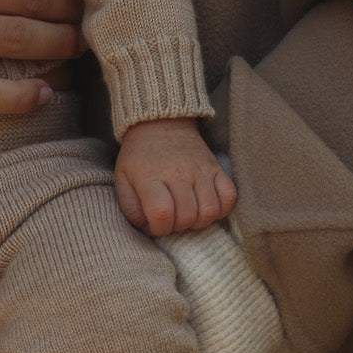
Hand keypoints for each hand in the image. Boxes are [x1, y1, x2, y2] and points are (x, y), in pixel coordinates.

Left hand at [114, 118, 236, 235]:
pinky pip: (229, 197)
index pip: (161, 213)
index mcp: (150, 177)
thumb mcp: (123, 180)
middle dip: (177, 228)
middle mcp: (178, 174)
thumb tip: (149, 229)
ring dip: (198, 222)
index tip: (154, 224)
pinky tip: (206, 207)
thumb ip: (131, 209)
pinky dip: (221, 209)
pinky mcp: (216, 168)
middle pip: (187, 216)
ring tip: (187, 215)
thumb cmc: (139, 157)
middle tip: (170, 220)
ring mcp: (200, 171)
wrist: (160, 124)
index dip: (159, 229)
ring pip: (209, 211)